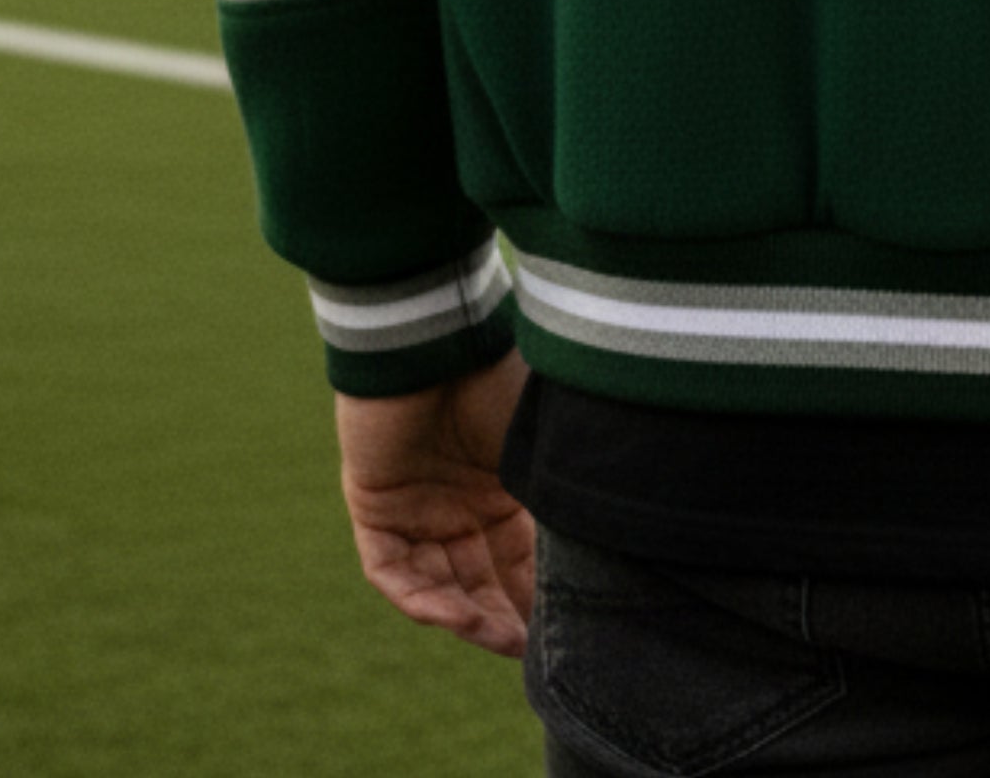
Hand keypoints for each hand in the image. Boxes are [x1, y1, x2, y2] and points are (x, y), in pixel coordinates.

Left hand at [335, 348, 535, 654]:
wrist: (438, 338)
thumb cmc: (501, 379)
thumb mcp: (544, 447)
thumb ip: (565, 496)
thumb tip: (615, 546)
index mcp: (501, 483)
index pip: (519, 557)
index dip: (537, 597)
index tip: (561, 632)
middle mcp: (458, 500)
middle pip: (480, 578)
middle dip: (504, 618)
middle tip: (528, 650)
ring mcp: (415, 505)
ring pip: (438, 582)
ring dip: (467, 615)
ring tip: (498, 637)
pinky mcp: (374, 505)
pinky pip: (392, 570)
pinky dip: (421, 597)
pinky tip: (456, 614)